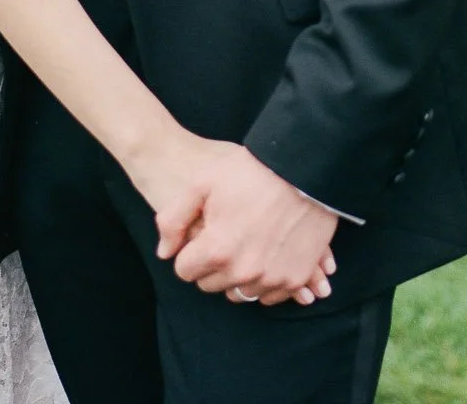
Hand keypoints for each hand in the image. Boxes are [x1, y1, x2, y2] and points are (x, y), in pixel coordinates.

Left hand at [153, 143, 338, 306]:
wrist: (302, 170)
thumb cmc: (250, 172)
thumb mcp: (202, 183)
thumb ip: (173, 220)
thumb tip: (164, 253)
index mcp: (216, 250)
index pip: (185, 271)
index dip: (189, 251)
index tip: (201, 235)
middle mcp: (243, 272)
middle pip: (210, 284)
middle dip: (211, 264)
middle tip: (223, 235)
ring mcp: (271, 278)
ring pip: (239, 292)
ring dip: (236, 275)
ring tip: (244, 243)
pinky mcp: (294, 279)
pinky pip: (268, 296)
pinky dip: (263, 281)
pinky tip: (265, 254)